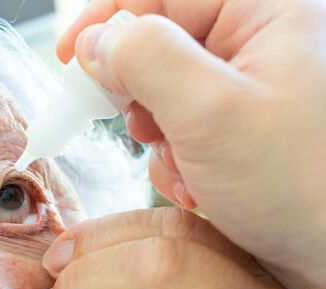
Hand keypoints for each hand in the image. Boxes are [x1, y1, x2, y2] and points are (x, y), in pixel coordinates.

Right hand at [56, 0, 325, 288]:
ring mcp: (250, 93)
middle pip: (160, 46)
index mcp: (266, 13)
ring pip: (165, 96)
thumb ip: (145, 60)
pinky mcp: (241, 134)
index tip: (69, 56)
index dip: (108, 22)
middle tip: (143, 130)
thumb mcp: (212, 112)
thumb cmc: (310, 188)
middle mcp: (259, 46)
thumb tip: (96, 42)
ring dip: (161, 140)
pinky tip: (202, 189)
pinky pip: (182, 132)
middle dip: (141, 96)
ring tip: (190, 170)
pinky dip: (177, 163)